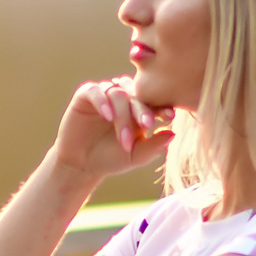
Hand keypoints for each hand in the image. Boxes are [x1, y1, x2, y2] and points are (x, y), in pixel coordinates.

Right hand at [51, 81, 174, 182]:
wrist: (82, 165)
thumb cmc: (111, 159)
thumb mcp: (136, 156)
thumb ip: (154, 146)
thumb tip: (173, 133)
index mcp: (139, 108)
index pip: (153, 101)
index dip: (161, 106)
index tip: (169, 117)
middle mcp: (123, 97)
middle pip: (136, 95)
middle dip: (142, 111)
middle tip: (146, 125)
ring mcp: (104, 94)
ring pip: (117, 93)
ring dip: (122, 115)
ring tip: (123, 136)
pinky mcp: (85, 95)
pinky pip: (95, 91)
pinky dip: (102, 101)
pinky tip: (108, 116)